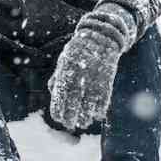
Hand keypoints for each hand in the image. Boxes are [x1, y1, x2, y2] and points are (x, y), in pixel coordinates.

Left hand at [49, 2, 137, 130]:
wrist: (102, 36)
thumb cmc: (78, 51)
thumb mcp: (64, 61)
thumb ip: (58, 76)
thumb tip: (52, 94)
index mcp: (67, 69)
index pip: (60, 93)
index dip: (58, 107)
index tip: (57, 118)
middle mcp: (80, 74)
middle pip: (74, 100)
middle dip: (71, 115)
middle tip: (69, 125)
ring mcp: (95, 76)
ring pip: (90, 101)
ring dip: (86, 115)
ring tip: (82, 123)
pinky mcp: (108, 77)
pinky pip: (104, 97)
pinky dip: (100, 108)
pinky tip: (96, 116)